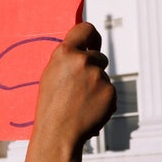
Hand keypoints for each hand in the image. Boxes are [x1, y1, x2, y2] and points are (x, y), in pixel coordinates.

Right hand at [25, 22, 115, 161]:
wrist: (58, 133)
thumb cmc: (50, 106)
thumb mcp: (51, 74)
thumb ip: (68, 59)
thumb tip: (85, 49)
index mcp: (64, 53)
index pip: (86, 29)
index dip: (91, 36)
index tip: (93, 43)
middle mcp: (83, 60)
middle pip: (98, 56)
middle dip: (93, 67)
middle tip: (80, 85)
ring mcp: (99, 76)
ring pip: (103, 76)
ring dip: (96, 85)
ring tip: (80, 101)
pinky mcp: (110, 91)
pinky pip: (109, 91)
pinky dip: (102, 99)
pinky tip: (88, 109)